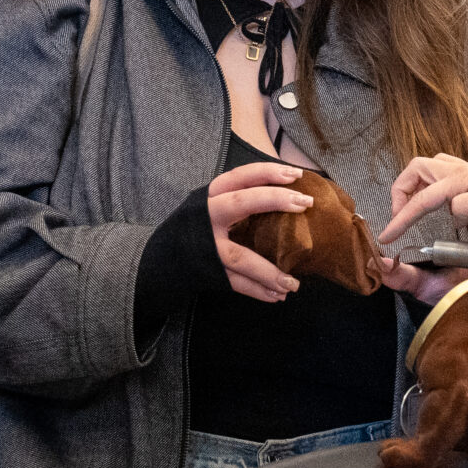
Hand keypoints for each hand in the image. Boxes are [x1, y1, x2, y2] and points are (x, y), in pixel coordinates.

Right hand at [208, 159, 310, 303]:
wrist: (162, 260)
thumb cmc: (197, 228)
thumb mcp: (212, 207)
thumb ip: (240, 199)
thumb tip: (287, 193)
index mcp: (209, 198)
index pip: (238, 177)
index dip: (266, 172)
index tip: (295, 174)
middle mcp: (205, 217)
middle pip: (239, 204)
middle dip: (273, 201)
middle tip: (305, 203)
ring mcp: (206, 247)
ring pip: (239, 256)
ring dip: (268, 271)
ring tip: (293, 283)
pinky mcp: (207, 271)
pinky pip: (235, 282)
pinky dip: (257, 290)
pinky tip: (278, 295)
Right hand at [380, 155, 467, 244]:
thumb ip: (467, 203)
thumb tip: (448, 209)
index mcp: (459, 180)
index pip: (420, 199)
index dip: (400, 217)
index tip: (386, 236)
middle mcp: (460, 174)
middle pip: (416, 170)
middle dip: (401, 190)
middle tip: (401, 216)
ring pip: (430, 173)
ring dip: (416, 189)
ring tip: (415, 213)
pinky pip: (444, 184)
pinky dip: (434, 194)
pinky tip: (445, 215)